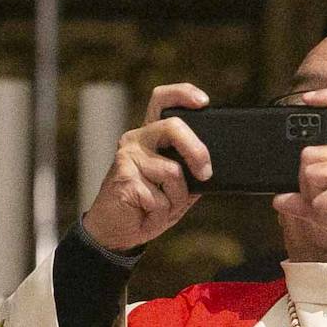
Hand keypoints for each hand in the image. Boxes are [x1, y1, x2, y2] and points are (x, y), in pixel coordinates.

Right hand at [81, 83, 212, 250]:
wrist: (115, 233)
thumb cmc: (147, 209)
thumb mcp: (178, 190)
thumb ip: (191, 174)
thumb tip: (211, 169)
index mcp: (151, 137)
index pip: (162, 101)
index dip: (183, 94)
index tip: (203, 102)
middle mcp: (137, 140)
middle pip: (173, 127)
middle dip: (197, 150)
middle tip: (206, 173)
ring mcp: (128, 156)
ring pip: (172, 171)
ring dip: (177, 198)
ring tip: (163, 208)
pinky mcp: (124, 176)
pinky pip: (159, 195)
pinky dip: (161, 212)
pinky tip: (147, 214)